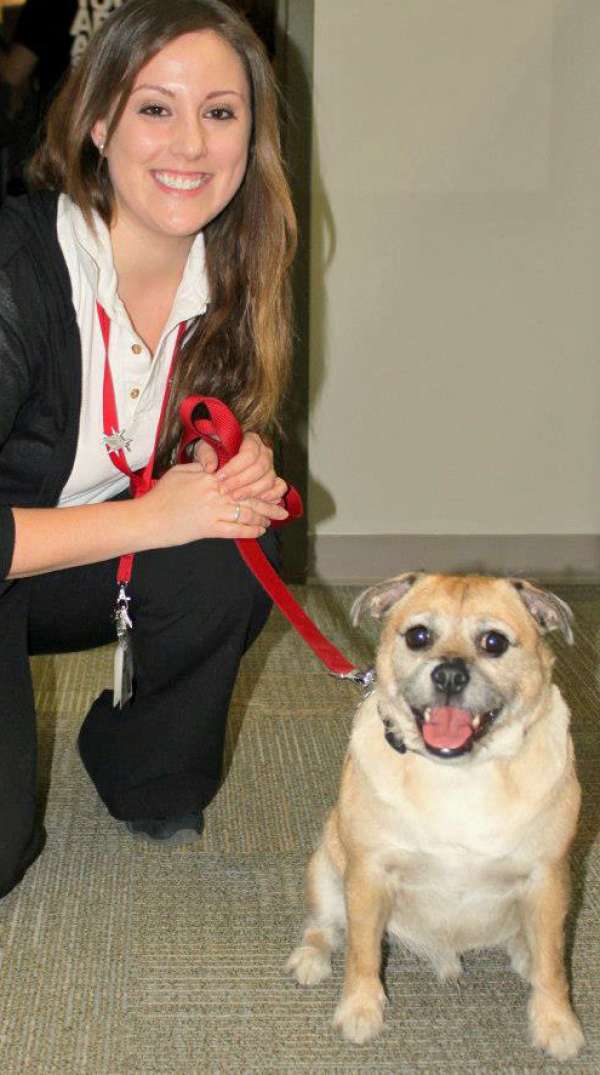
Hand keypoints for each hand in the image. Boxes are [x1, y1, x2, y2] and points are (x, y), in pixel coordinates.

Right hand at [138, 462, 288, 548]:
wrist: (147, 518)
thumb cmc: (161, 495)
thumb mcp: (181, 472)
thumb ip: (202, 467)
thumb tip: (216, 465)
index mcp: (210, 477)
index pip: (241, 478)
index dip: (259, 484)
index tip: (271, 487)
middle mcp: (215, 492)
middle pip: (249, 497)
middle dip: (269, 504)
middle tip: (282, 510)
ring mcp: (213, 510)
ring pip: (246, 513)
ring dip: (262, 518)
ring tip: (271, 522)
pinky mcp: (208, 528)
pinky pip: (235, 530)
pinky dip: (250, 531)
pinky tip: (259, 532)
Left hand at [194, 432, 287, 506]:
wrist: (217, 461)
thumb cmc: (212, 452)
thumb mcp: (205, 449)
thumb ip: (206, 455)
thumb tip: (211, 467)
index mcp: (251, 439)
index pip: (249, 453)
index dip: (235, 467)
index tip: (219, 477)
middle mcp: (265, 452)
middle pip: (260, 468)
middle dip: (241, 481)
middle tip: (224, 490)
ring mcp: (271, 467)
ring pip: (269, 479)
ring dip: (252, 491)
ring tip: (234, 498)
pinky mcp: (274, 480)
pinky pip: (280, 488)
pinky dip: (271, 495)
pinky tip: (257, 501)